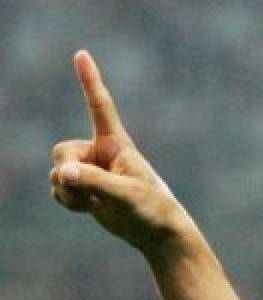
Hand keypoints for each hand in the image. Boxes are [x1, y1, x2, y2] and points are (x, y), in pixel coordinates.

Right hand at [49, 51, 194, 254]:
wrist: (156, 234)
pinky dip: (68, 201)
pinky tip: (90, 208)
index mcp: (116, 143)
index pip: (100, 106)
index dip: (90, 80)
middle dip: (67, 172)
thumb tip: (62, 173)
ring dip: (69, 192)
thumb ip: (93, 181)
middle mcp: (100, 152)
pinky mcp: (85, 188)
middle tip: (89, 191)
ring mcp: (90, 170)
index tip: (81, 53)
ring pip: (57, 173)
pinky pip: (58, 189)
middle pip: (61, 151)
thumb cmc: (152, 209)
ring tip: (96, 202)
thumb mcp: (124, 194)